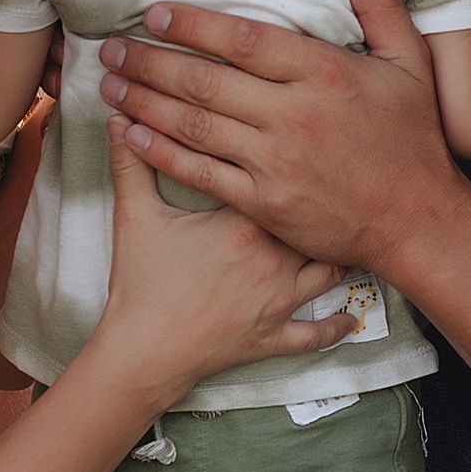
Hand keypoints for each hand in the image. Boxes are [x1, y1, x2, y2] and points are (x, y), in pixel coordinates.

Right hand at [90, 120, 354, 407]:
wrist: (143, 351)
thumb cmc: (140, 284)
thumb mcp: (134, 217)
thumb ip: (130, 164)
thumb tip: (119, 120)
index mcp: (244, 222)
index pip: (277, 178)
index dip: (290, 162)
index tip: (298, 146)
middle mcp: (273, 258)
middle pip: (315, 222)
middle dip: (325, 206)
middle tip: (340, 186)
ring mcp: (278, 300)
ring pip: (328, 272)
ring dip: (338, 257)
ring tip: (349, 240)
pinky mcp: (274, 337)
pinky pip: (315, 333)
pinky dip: (335, 327)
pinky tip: (350, 318)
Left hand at [97, 0, 470, 278]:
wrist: (418, 221)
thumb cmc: (412, 138)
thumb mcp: (409, 61)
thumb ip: (377, 1)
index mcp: (323, 73)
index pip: (243, 39)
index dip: (192, 24)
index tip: (154, 12)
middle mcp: (292, 115)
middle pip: (204, 81)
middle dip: (149, 62)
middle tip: (110, 49)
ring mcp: (274, 162)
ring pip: (192, 124)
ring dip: (143, 102)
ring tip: (108, 84)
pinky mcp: (263, 203)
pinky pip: (199, 173)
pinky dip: (159, 152)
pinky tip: (129, 134)